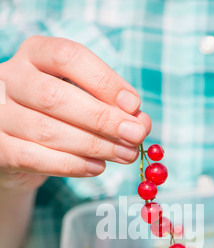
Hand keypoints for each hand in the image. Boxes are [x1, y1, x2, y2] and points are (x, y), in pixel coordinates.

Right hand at [0, 35, 150, 190]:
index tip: (134, 104)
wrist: (20, 148)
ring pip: (47, 130)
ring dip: (94, 146)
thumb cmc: (60, 118)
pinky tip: (97, 168)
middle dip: (103, 119)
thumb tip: (140, 122)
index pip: (69, 57)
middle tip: (135, 135)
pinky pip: (34, 157)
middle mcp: (11, 78)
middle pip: (56, 96)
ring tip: (124, 155)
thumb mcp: (85, 101)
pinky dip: (72, 165)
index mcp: (35, 54)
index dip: (104, 80)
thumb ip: (111, 107)